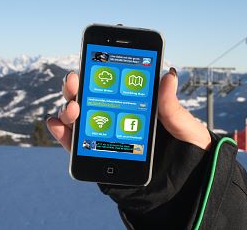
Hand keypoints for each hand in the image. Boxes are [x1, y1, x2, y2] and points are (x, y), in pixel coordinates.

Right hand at [46, 68, 211, 151]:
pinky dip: (62, 135)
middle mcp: (118, 120)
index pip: (116, 85)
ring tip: (73, 107)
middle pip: (91, 98)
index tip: (93, 57)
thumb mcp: (184, 127)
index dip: (101, 71)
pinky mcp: (99, 157)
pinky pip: (76, 147)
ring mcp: (107, 138)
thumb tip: (168, 74)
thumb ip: (171, 106)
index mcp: (138, 107)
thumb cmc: (189, 153)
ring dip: (69, 109)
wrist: (187, 188)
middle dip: (78, 86)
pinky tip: (57, 125)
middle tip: (74, 80)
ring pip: (79, 119)